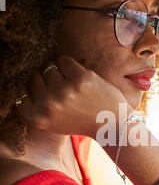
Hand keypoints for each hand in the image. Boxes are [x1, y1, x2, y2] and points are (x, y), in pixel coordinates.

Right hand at [16, 56, 131, 139]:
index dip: (34, 93)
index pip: (22, 95)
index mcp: (38, 118)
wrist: (111, 124)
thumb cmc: (81, 121)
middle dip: (48, 81)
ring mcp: (64, 91)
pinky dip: (70, 66)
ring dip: (60, 73)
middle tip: (63, 90)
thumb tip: (29, 82)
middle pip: (35, 78)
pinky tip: (79, 78)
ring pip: (49, 68)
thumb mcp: (53, 123)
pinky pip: (64, 60)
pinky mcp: (80, 78)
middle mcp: (49, 105)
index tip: (48, 97)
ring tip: (72, 86)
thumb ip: (38, 108)